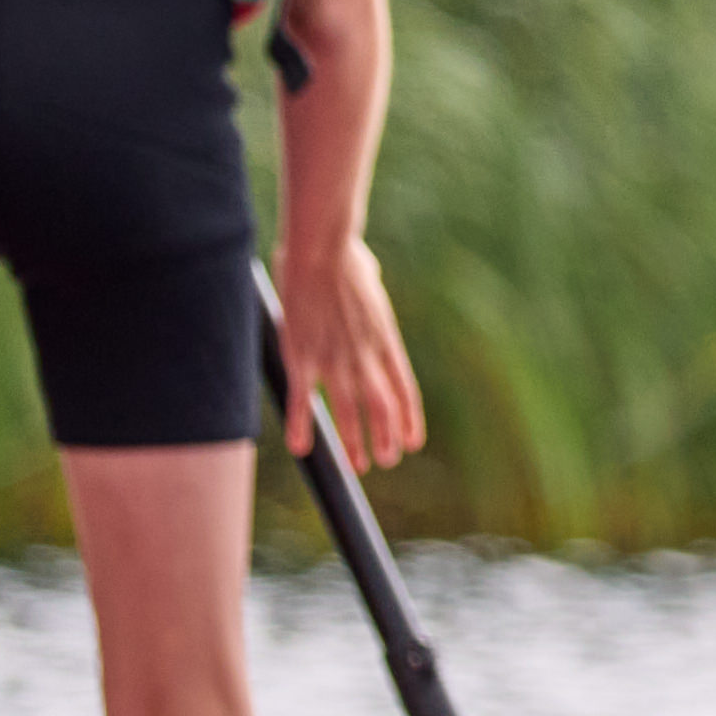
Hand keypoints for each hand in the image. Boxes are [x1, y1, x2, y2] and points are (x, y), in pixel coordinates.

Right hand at [283, 232, 424, 467]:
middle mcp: (365, 355)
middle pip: (381, 408)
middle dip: (384, 439)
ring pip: (347, 411)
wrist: (321, 251)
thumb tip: (369, 279)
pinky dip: (302, 425)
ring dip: (353, 442)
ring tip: (358, 465)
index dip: (409, 420)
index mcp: (385, 339)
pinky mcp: (302, 355)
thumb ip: (371, 298)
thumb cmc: (344, 258)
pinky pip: (303, 399)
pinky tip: (301, 448)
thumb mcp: (372, 283)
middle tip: (385, 461)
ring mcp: (334, 358)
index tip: (413, 443)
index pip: (404, 390)